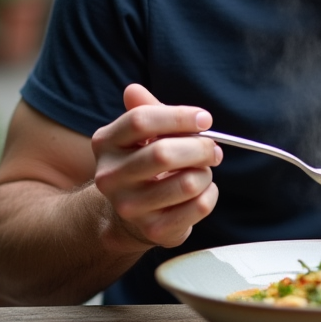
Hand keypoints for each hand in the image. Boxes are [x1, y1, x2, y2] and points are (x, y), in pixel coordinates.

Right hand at [91, 84, 221, 249]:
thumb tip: (134, 90)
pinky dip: (210, 195)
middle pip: (164, 153)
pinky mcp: (153, 231)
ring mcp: (129, 207)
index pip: (141, 120)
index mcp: (106, 143)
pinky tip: (201, 192)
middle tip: (214, 148)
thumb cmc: (144, 163)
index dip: (180, 116)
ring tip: (202, 171)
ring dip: (206, 173)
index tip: (205, 120)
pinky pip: (199, 207)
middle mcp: (110, 177)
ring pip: (188, 183)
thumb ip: (146, 110)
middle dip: (201, 148)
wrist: (129, 215)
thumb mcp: (141, 135)